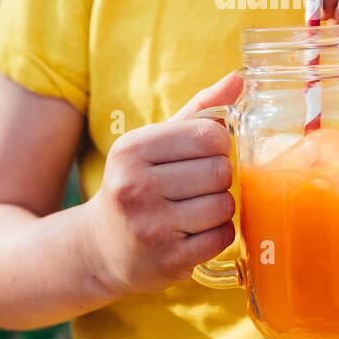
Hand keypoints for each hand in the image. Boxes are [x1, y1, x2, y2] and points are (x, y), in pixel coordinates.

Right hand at [84, 70, 243, 293]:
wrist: (99, 248)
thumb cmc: (137, 185)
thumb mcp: (155, 144)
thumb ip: (199, 110)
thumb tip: (239, 78)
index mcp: (131, 150)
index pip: (209, 135)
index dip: (220, 144)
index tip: (205, 155)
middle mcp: (135, 187)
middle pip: (220, 171)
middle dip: (220, 178)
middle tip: (201, 186)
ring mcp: (151, 227)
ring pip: (224, 205)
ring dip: (220, 207)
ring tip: (198, 209)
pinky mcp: (168, 260)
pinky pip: (222, 238)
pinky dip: (218, 234)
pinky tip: (196, 232)